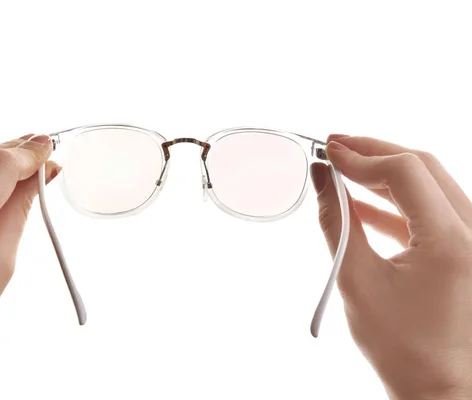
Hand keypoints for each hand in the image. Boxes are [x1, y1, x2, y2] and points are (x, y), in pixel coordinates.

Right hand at [312, 135, 471, 399]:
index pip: (406, 172)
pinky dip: (395, 201)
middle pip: (423, 167)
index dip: (362, 156)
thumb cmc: (400, 346)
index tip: (328, 152)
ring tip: (342, 170)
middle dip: (374, 153)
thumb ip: (336, 221)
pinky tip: (360, 202)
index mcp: (454, 242)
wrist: (438, 387)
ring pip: (429, 183)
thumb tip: (321, 178)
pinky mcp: (466, 248)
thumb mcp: (356, 280)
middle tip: (333, 146)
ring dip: (384, 174)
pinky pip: (431, 209)